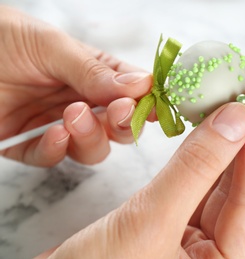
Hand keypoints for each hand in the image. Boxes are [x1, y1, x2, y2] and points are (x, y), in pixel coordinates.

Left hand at [0, 6, 152, 165]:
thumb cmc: (4, 37)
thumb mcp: (52, 46)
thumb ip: (94, 71)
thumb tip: (142, 86)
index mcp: (95, 75)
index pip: (132, 93)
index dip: (146, 103)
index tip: (152, 107)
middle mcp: (83, 103)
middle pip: (118, 128)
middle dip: (122, 125)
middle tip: (116, 112)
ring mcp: (59, 126)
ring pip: (92, 149)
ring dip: (90, 138)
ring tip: (74, 116)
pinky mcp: (31, 145)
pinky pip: (52, 158)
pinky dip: (56, 150)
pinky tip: (54, 134)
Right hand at [34, 88, 244, 258]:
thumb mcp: (150, 221)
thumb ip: (195, 170)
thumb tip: (236, 120)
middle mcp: (213, 255)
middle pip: (239, 188)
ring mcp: (189, 241)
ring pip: (215, 183)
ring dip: (224, 143)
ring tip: (237, 104)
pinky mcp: (167, 227)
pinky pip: (190, 184)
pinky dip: (196, 155)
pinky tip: (205, 131)